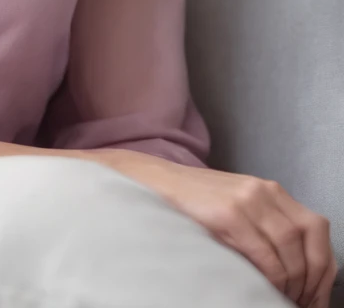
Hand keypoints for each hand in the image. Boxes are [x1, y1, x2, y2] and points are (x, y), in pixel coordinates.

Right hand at [100, 149, 339, 307]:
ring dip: (291, 282)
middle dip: (312, 278)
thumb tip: (297, 275)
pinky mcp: (228, 213)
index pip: (317, 229)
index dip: (323, 267)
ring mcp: (247, 200)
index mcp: (271, 190)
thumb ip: (267, 230)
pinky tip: (261, 287)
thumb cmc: (197, 205)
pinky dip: (270, 276)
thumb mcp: (240, 210)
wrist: (156, 183)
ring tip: (279, 298)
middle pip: (310, 238)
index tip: (316, 296)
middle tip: (300, 302)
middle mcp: (265, 191)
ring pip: (290, 249)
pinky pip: (263, 254)